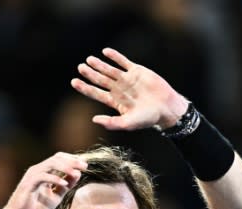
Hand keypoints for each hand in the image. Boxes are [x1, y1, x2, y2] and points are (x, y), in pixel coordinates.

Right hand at [0, 152, 85, 208]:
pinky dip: (55, 179)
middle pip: (56, 159)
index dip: (72, 159)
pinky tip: (64, 184)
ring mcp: (32, 176)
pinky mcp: (28, 184)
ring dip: (65, 168)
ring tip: (76, 173)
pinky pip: (43, 177)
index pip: (58, 158)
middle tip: (84, 166)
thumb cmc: (36, 207)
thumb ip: (66, 185)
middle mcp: (37, 170)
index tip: (84, 165)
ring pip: (50, 164)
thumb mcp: (57, 196)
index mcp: (43, 171)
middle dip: (72, 161)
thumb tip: (78, 173)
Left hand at [71, 47, 188, 130]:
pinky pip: (123, 62)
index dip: (85, 88)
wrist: (166, 108)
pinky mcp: (137, 71)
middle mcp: (119, 89)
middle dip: (90, 74)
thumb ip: (111, 123)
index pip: (96, 93)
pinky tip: (105, 52)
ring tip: (89, 59)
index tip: (74, 82)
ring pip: (110, 70)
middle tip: (80, 67)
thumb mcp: (128, 123)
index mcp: (115, 102)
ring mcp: (127, 79)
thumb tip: (93, 120)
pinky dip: (115, 56)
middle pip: (100, 80)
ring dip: (100, 64)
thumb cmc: (148, 118)